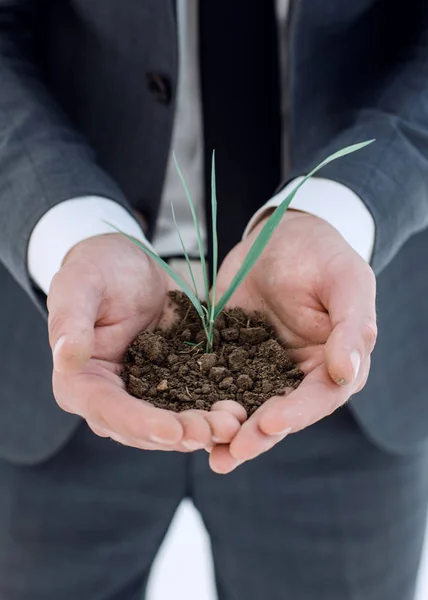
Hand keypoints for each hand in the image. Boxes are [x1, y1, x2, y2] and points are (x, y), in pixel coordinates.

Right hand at [48, 233, 241, 451]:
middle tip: (218, 431)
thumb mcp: (80, 285)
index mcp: (80, 382)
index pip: (108, 412)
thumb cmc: (98, 269)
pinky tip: (239, 409)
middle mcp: (110, 398)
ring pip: (171, 425)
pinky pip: (191, 404)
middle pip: (144, 429)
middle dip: (182, 433)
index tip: (172, 431)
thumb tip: (66, 359)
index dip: (140, 424)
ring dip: (202, 428)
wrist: (129, 265)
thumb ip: (70, 321)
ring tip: (235, 423)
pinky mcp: (170, 385)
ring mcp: (142, 395)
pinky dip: (212, 410)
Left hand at [209, 211, 376, 472]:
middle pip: (280, 413)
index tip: (270, 422)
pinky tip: (184, 418)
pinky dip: (203, 401)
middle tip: (232, 453)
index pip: (319, 397)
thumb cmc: (322, 255)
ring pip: (248, 406)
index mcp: (332, 363)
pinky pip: (217, 382)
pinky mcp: (230, 355)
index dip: (297, 414)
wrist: (279, 235)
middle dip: (257, 434)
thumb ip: (351, 327)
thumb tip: (346, 372)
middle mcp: (297, 374)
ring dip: (229, 432)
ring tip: (209, 453)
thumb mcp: (345, 282)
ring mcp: (261, 367)